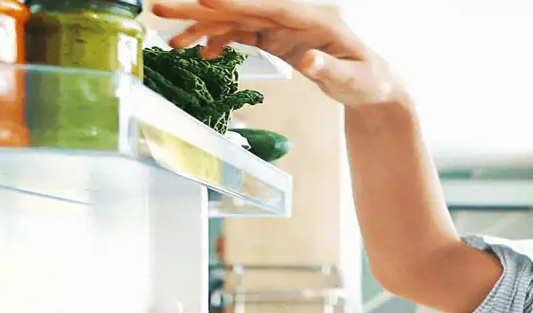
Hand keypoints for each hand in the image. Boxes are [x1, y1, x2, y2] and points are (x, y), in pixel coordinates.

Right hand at [151, 0, 405, 105]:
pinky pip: (241, 35)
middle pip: (242, 9)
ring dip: (202, 29)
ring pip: (235, 21)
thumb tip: (309, 60)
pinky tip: (202, 54)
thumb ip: (331, 71)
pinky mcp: (276, 37)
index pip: (270, 7)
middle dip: (201, 9)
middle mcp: (293, 16)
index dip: (236, 3)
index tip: (205, 0)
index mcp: (314, 19)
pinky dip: (220, 42)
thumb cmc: (369, 80)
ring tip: (172, 42)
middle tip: (160, 9)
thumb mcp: (355, 80)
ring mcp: (282, 26)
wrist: (372, 85)